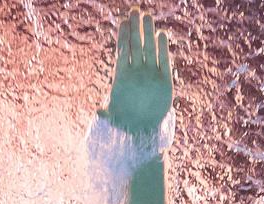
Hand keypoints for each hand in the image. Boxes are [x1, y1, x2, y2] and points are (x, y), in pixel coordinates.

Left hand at [99, 7, 173, 135]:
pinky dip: (163, 49)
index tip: (123, 21)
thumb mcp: (114, 119)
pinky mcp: (164, 81)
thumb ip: (108, 114)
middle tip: (135, 11)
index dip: (123, 37)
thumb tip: (99, 113)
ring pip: (149, 49)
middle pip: (136, 46)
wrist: (143, 132)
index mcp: (123, 77)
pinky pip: (164, 61)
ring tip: (148, 16)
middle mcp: (137, 72)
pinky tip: (162, 35)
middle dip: (135, 28)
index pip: (123, 52)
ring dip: (148, 33)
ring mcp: (151, 74)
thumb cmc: (125, 124)